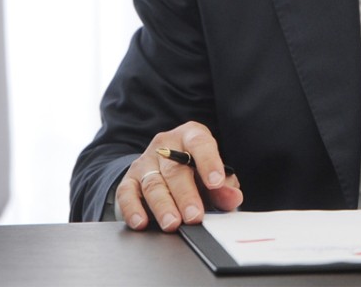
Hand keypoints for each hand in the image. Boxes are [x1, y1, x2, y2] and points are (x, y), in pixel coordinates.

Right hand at [116, 121, 242, 231]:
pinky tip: (141, 222)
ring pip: (153, 183)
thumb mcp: (212, 176)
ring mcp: (145, 162)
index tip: (216, 182)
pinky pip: (127, 193)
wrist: (164, 169)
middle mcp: (166, 146)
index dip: (209, 161)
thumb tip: (233, 198)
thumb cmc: (194, 171)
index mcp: (190, 136)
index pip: (200, 143)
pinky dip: (133, 209)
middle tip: (194, 216)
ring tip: (172, 223)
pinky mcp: (129, 180)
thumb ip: (224, 187)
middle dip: (185, 195)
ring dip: (163, 206)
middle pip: (175, 169)